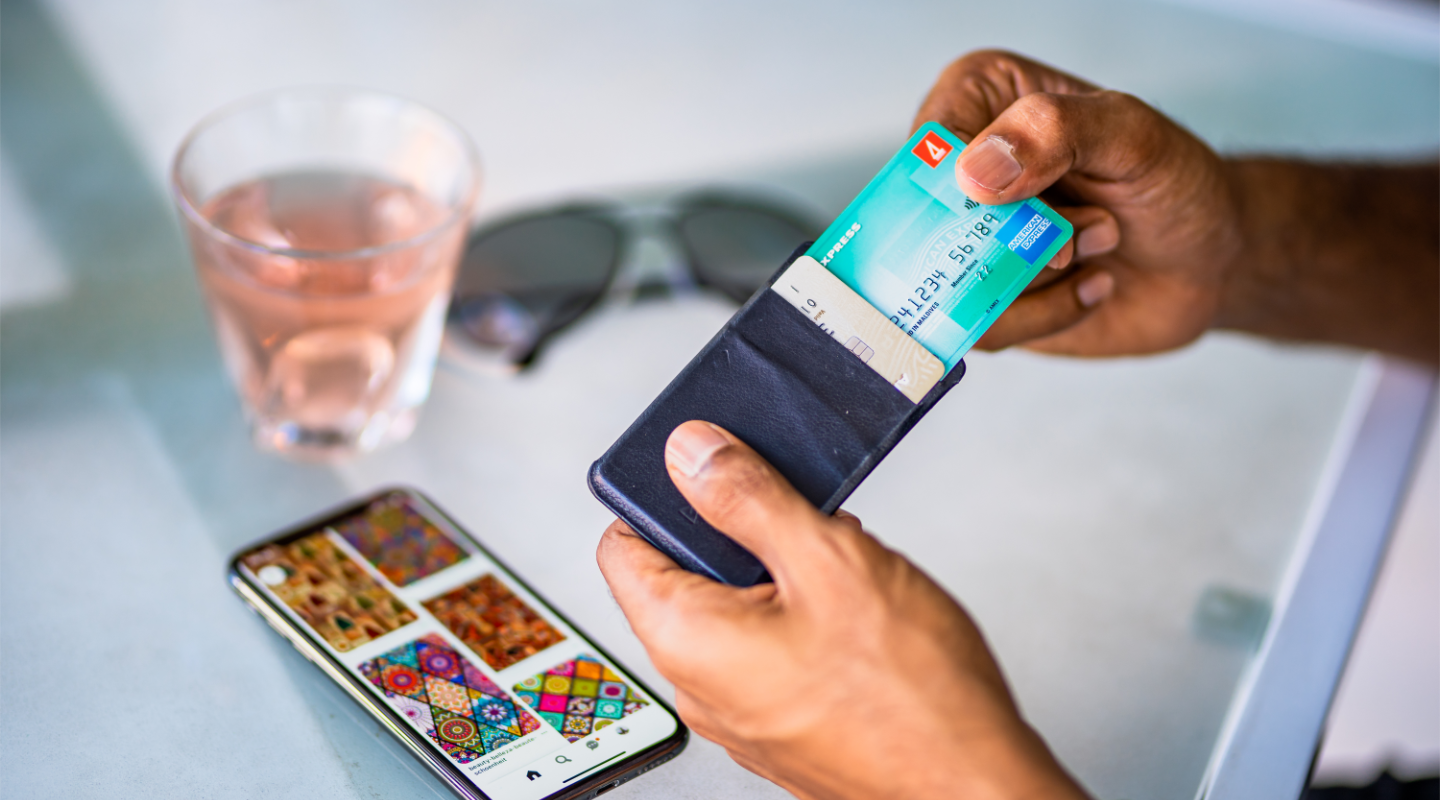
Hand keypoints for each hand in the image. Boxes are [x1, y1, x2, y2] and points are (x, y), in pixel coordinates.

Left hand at [597, 421, 1087, 799]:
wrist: (975, 784)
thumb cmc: (912, 697)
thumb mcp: (827, 559)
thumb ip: (747, 497)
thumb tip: (690, 453)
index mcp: (687, 639)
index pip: (623, 543)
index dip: (661, 493)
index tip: (710, 467)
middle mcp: (700, 685)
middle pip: (684, 572)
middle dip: (741, 531)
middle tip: (801, 519)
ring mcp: (742, 711)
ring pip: (736, 609)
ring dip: (781, 571)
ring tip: (843, 567)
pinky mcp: (781, 723)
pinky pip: (768, 648)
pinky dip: (801, 614)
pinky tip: (855, 610)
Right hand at [913, 50, 1242, 356]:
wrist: (1208, 260)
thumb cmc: (1171, 183)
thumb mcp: (1132, 136)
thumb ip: (1056, 131)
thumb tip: (973, 173)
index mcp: (978, 105)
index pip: (927, 145)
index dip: (971, 183)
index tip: (1034, 198)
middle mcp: (961, 174)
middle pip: (932, 223)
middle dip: (1020, 235)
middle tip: (1089, 225)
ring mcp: (967, 243)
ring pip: (957, 281)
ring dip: (1045, 271)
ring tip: (1101, 242)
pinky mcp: (983, 302)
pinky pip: (985, 326)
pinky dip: (1051, 310)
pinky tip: (1093, 283)